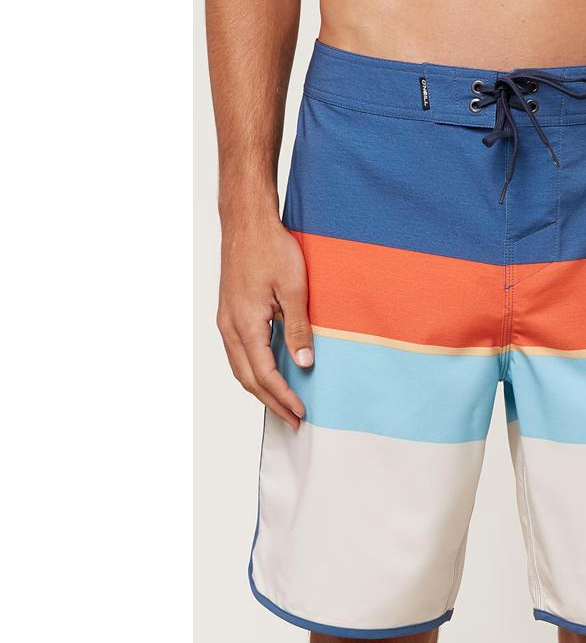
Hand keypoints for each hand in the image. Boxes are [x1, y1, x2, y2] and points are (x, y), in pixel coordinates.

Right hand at [217, 216, 312, 429]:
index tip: (301, 412)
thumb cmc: (271, 247)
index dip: (283, 396)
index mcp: (245, 323)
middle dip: (271, 402)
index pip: (264, 374)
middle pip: (247, 378)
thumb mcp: (295, 289)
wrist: (246, 222)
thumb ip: (299, 328)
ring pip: (240, 368)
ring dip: (261, 390)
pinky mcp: (229, 314)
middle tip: (293, 420)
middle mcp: (229, 326)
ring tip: (283, 405)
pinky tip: (269, 376)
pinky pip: (238, 353)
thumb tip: (304, 363)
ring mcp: (226, 320)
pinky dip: (253, 371)